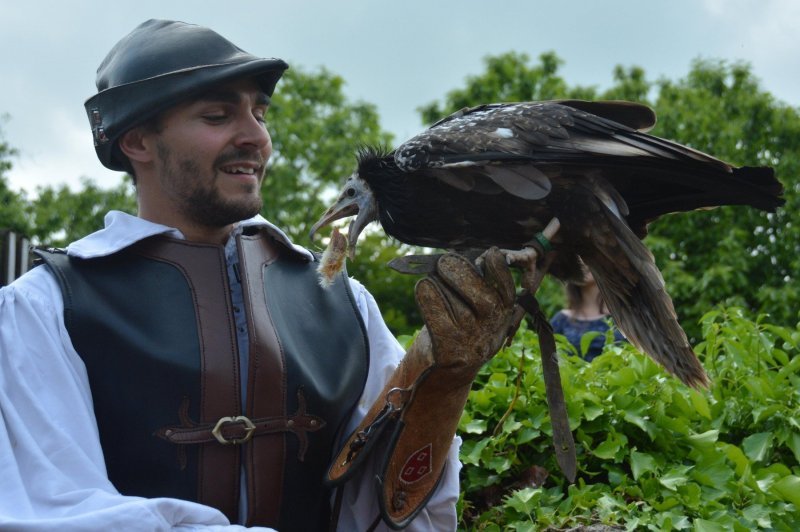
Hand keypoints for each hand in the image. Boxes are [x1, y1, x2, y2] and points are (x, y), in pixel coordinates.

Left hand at [415, 247, 517, 379]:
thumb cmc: (462, 324)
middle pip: (483, 298)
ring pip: (455, 303)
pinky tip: (423, 287)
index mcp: (505, 313)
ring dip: (439, 282)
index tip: (488, 253)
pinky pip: (435, 314)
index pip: (508, 290)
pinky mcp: (449, 350)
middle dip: (462, 273)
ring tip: (432, 276)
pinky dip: (427, 296)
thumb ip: (478, 282)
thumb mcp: (479, 307)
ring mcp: (471, 341)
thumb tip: (461, 255)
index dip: (499, 269)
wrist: (448, 368)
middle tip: (444, 261)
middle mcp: (492, 329)